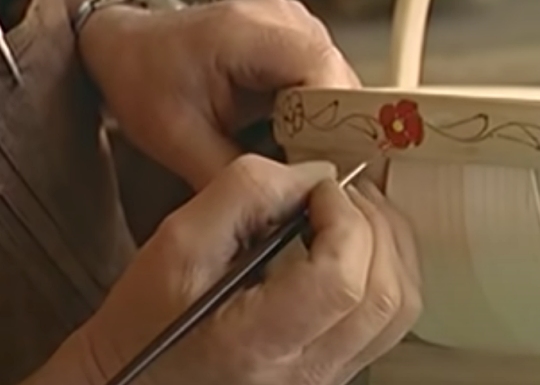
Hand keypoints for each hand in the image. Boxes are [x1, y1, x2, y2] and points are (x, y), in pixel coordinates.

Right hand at [68, 155, 420, 384]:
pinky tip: (357, 244)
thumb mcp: (178, 242)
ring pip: (400, 309)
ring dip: (391, 246)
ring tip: (354, 212)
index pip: (341, 283)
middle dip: (375, 224)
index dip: (344, 220)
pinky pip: (391, 321)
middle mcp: (306, 373)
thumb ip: (245, 195)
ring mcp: (327, 378)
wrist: (139, 378)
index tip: (318, 190)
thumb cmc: (148, 318)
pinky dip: (388, 270)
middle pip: (385, 295)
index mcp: (258, 344)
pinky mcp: (337, 372)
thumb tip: (317, 175)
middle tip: (341, 192)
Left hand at [79, 0, 360, 189]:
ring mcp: (300, 26)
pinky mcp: (304, 41)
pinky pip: (330, 86)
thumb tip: (279, 208)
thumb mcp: (173, 136)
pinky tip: (294, 147)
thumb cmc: (144, 78)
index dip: (333, 124)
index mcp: (251, 31)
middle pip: (343, 83)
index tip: (322, 173)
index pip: (323, 72)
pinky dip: (320, 120)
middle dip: (333, 137)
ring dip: (328, 131)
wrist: (130, 42)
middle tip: (312, 185)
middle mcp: (287, 19)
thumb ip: (228, 172)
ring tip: (300, 167)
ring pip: (343, 88)